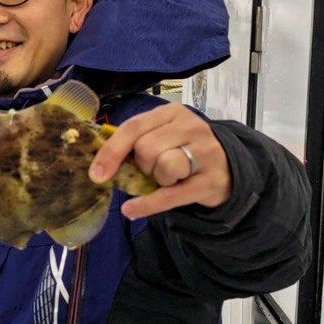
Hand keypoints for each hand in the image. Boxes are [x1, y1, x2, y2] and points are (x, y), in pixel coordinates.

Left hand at [89, 103, 230, 219]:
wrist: (226, 168)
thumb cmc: (183, 151)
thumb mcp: (161, 137)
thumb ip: (134, 143)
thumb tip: (99, 165)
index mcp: (172, 113)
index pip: (134, 127)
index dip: (112, 151)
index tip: (96, 173)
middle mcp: (191, 127)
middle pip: (147, 148)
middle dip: (141, 166)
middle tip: (151, 171)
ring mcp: (206, 152)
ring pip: (164, 166)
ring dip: (156, 180)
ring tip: (167, 179)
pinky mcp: (212, 180)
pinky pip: (172, 195)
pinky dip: (149, 204)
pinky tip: (132, 210)